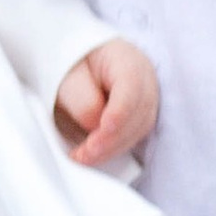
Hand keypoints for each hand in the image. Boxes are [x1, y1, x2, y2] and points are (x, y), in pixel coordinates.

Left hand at [55, 36, 157, 164]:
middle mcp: (144, 80)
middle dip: (111, 138)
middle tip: (85, 152)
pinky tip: (93, 154)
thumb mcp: (70, 77)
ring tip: (83, 156)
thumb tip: (95, 126)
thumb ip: (82, 100)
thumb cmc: (77, 67)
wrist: (83, 68)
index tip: (104, 127)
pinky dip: (112, 149)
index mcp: (126, 60)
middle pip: (137, 113)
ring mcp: (146, 101)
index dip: (120, 110)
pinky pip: (132, 138)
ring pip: (137, 130)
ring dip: (110, 148)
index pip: (131, 86)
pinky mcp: (140, 119)